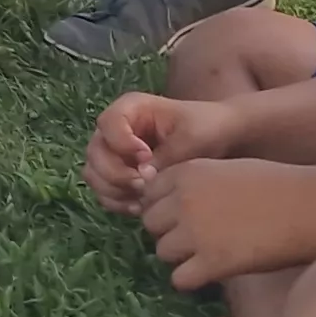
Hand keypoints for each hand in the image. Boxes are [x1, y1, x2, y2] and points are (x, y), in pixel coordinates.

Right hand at [87, 93, 239, 212]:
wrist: (221, 140)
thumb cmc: (207, 128)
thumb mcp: (191, 137)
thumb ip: (166, 155)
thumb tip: (142, 176)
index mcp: (131, 109)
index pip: (108, 124)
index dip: (122, 144)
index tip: (146, 158)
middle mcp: (116, 129)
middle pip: (96, 152)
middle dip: (116, 174)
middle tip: (144, 185)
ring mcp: (115, 153)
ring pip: (94, 174)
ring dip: (114, 191)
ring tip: (143, 200)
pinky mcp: (120, 174)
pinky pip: (104, 191)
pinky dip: (117, 202)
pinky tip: (140, 207)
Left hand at [143, 157, 315, 288]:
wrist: (312, 206)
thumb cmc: (277, 186)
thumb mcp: (226, 171)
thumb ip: (196, 182)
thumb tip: (171, 202)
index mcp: (187, 172)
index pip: (149, 194)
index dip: (166, 208)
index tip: (184, 217)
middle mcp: (184, 199)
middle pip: (150, 224)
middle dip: (169, 232)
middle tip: (195, 240)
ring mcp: (196, 232)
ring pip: (162, 252)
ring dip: (181, 257)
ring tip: (208, 256)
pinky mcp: (213, 262)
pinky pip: (180, 279)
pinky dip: (193, 280)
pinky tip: (213, 273)